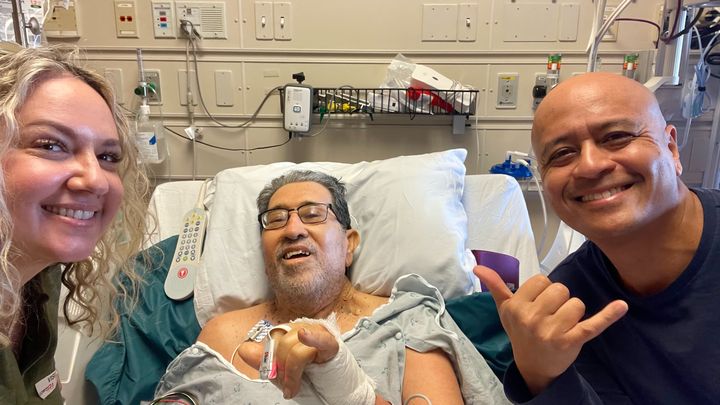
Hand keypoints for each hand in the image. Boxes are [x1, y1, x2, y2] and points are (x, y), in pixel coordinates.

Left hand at [239, 322, 338, 398]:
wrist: (335, 394)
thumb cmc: (311, 381)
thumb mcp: (282, 372)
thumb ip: (264, 361)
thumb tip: (243, 349)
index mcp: (291, 332)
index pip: (273, 338)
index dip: (270, 358)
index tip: (274, 376)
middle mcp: (305, 328)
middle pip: (282, 342)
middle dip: (281, 368)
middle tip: (287, 386)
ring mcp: (319, 334)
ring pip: (295, 347)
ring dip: (292, 373)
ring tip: (295, 388)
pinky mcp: (333, 345)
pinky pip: (320, 339)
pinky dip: (311, 337)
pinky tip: (305, 336)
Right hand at [474, 265, 627, 394]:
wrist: (534, 366)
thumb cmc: (520, 332)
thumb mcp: (506, 310)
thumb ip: (495, 286)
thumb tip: (477, 266)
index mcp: (516, 307)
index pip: (542, 281)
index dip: (544, 291)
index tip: (538, 305)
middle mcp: (532, 318)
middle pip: (560, 289)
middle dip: (560, 300)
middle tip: (550, 317)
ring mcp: (552, 331)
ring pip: (576, 303)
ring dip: (574, 312)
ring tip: (563, 325)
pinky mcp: (572, 341)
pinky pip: (593, 324)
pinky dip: (608, 315)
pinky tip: (621, 306)